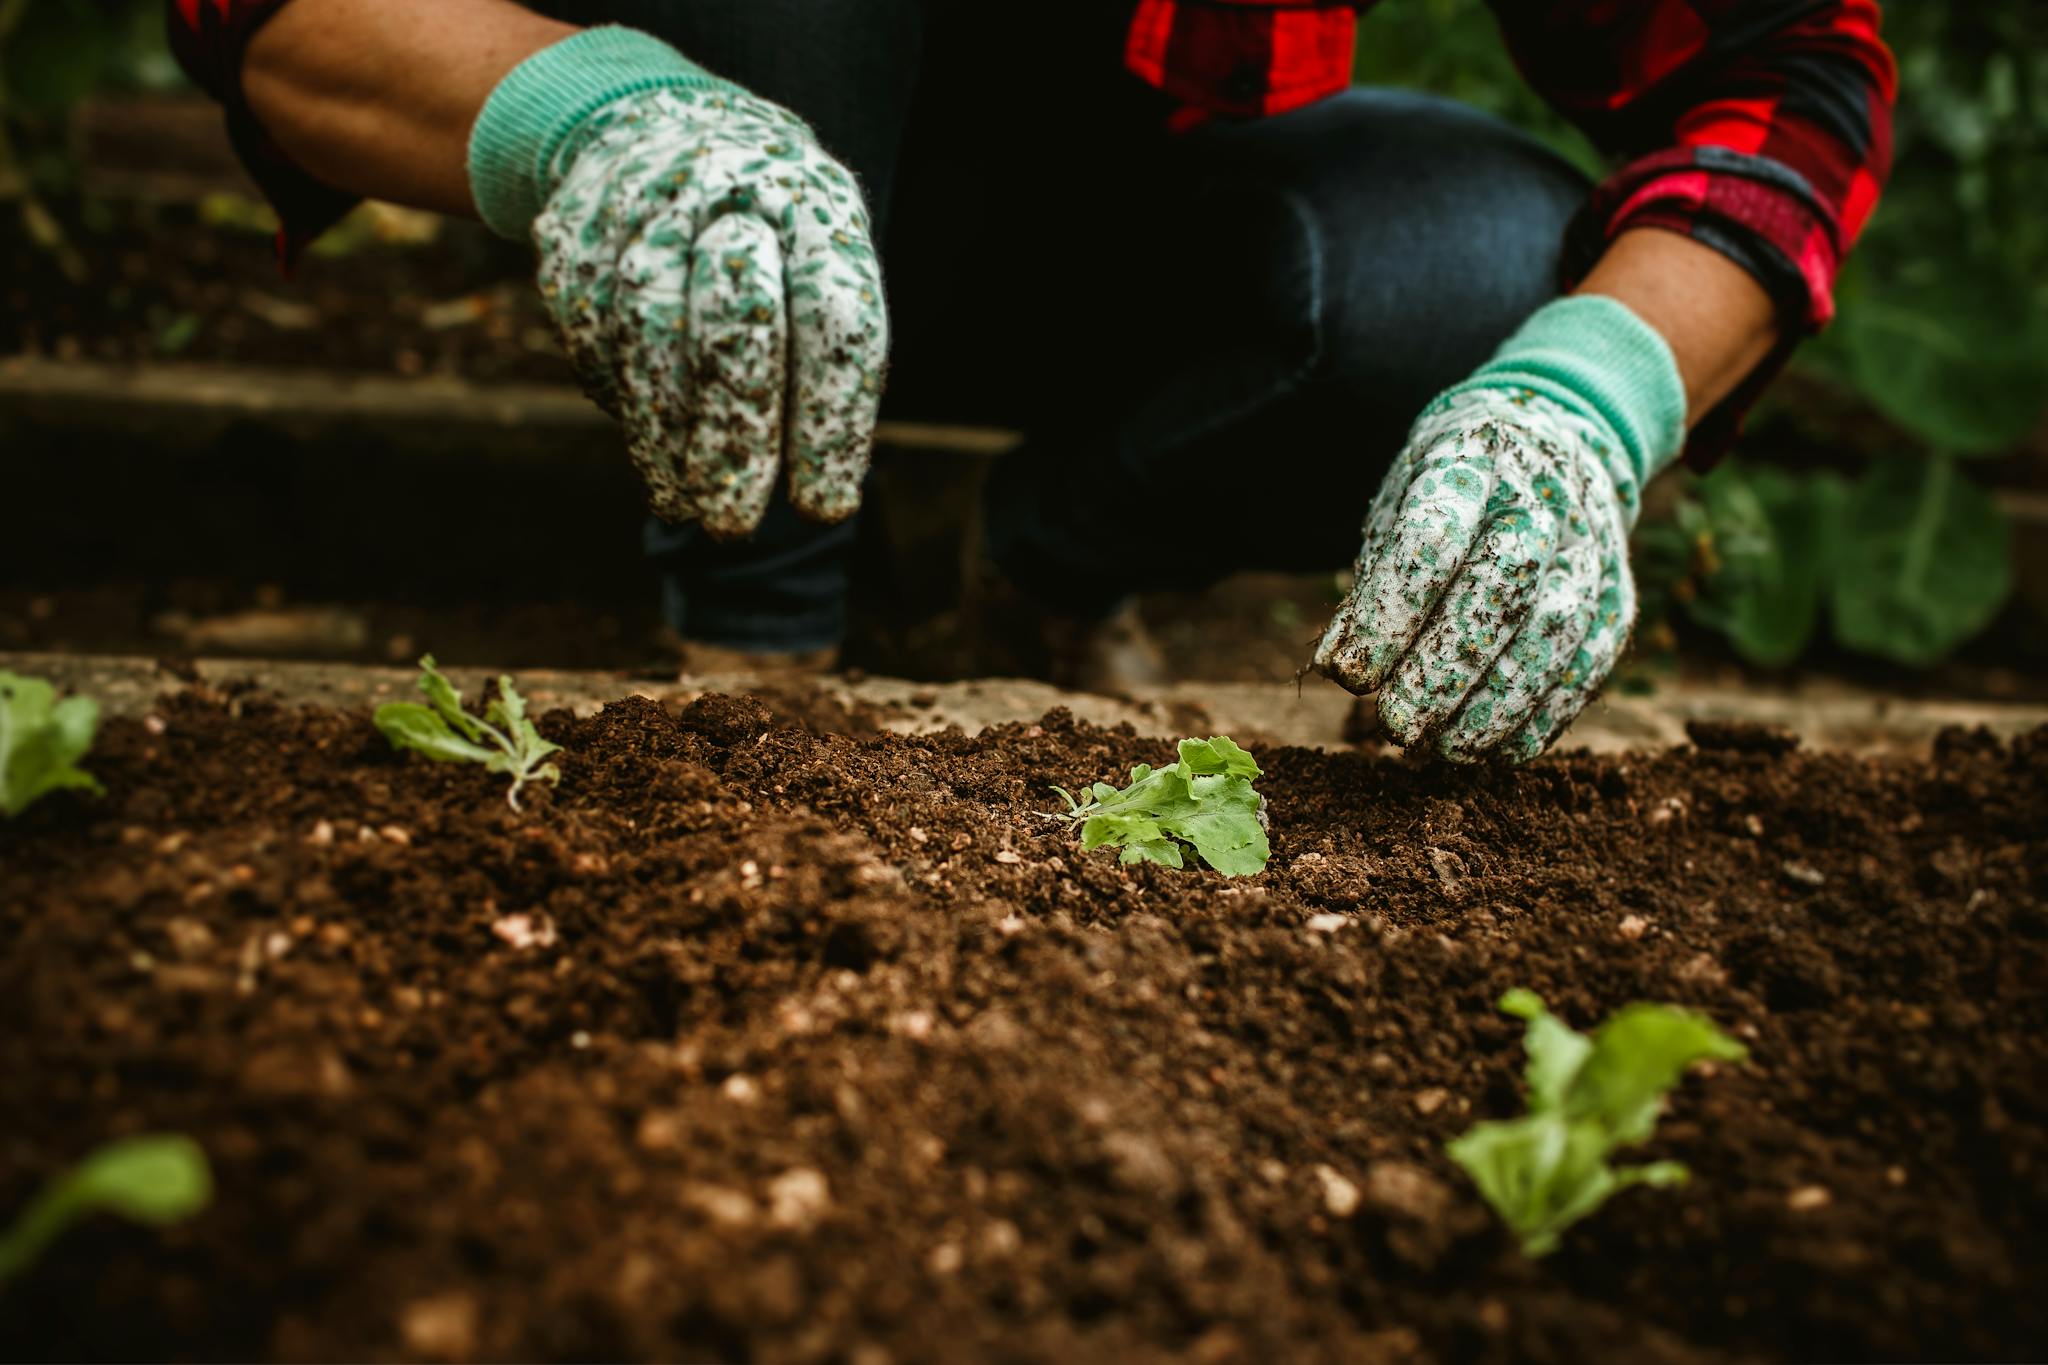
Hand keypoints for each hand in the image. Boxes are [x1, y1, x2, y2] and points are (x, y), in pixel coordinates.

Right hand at [534, 86, 886, 536]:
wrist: (653, 123)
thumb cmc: (767, 229)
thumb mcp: (816, 260)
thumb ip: (821, 353)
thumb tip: (818, 489)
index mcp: (816, 204)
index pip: (838, 325)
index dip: (832, 424)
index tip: (824, 508)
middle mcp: (730, 189)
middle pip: (735, 325)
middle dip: (735, 438)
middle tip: (734, 525)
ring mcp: (642, 202)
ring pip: (648, 334)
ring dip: (664, 437)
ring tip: (686, 505)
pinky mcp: (573, 230)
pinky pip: (592, 332)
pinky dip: (621, 400)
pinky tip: (648, 446)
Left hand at [1314, 387, 1639, 761]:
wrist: (1553, 441)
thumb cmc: (1450, 492)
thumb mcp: (1397, 510)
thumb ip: (1373, 583)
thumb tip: (1342, 667)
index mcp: (1474, 458)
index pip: (1433, 538)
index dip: (1391, 613)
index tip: (1353, 674)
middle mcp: (1545, 497)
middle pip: (1503, 588)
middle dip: (1445, 669)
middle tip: (1398, 726)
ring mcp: (1592, 546)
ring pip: (1555, 633)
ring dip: (1496, 705)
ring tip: (1444, 749)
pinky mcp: (1618, 596)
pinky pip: (1591, 664)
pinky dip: (1544, 716)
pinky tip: (1497, 751)